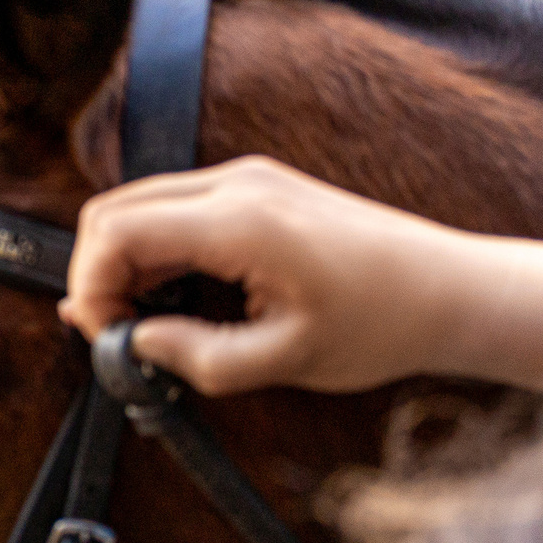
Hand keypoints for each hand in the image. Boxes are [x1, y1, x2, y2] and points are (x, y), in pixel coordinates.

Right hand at [59, 156, 473, 395]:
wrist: (451, 291)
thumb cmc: (385, 321)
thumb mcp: (285, 360)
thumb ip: (197, 358)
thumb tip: (135, 347)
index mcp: (241, 220)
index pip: (117, 232)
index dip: (91, 289)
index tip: (108, 338)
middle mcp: (238, 185)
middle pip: (115, 211)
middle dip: (98, 276)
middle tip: (117, 335)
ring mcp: (248, 182)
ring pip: (140, 208)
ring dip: (124, 264)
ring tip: (145, 324)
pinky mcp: (257, 191)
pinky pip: (175, 210)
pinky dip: (154, 252)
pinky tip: (172, 299)